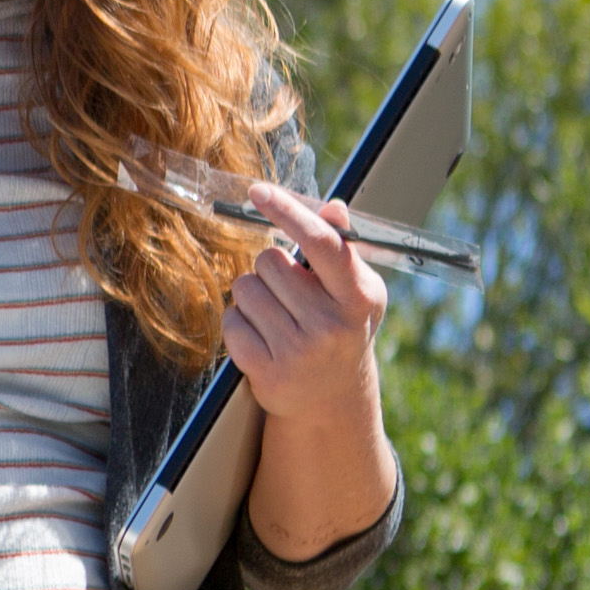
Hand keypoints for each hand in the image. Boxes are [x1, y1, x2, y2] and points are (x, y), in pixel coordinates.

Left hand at [219, 183, 385, 424]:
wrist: (331, 398)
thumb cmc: (341, 328)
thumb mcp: (355, 290)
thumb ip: (342, 248)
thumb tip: (333, 206)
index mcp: (358, 297)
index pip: (322, 243)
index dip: (288, 213)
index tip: (258, 191)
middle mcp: (331, 325)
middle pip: (270, 261)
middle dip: (271, 269)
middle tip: (289, 293)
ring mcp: (299, 351)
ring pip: (244, 288)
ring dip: (253, 295)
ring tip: (277, 316)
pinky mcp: (266, 372)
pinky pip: (230, 321)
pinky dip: (239, 322)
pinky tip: (262, 336)